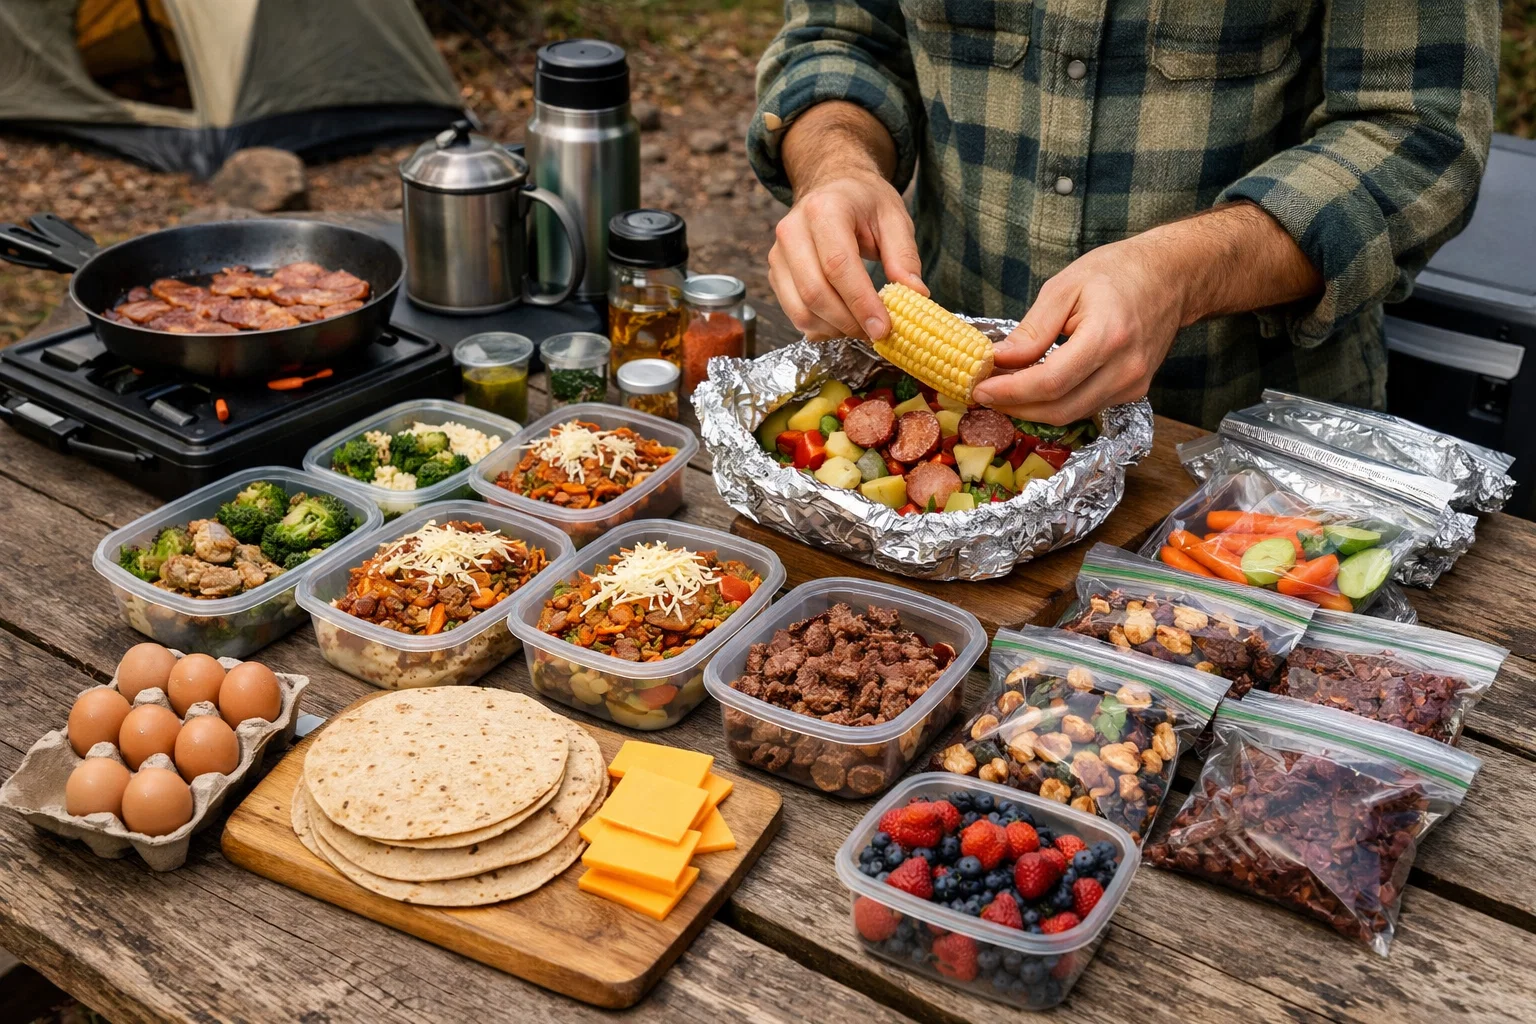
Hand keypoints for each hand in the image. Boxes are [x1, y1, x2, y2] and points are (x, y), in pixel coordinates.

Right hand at [768, 168, 925, 340]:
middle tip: (877, 333)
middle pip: (815, 292)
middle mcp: (792, 231)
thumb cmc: (864, 203)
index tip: (883, 328)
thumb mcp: (894, 217)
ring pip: (801, 310)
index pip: (838, 265)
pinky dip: (821, 327)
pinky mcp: (776, 274)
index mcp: (824, 210)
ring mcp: (779, 255)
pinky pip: (795, 314)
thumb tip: (915, 296)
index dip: (860, 302)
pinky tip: (844, 322)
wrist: (832, 188)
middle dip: (849, 322)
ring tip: (862, 327)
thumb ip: (904, 257)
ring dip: (835, 329)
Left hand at [969, 202, 1321, 423]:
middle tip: (983, 394)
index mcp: (1107, 336)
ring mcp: (1134, 385)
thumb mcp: (1065, 287)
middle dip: (1014, 406)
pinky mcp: (1134, 392)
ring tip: (1002, 391)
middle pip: (1059, 408)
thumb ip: (1032, 329)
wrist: (1171, 277)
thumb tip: (999, 360)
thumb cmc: (1116, 273)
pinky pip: (1085, 408)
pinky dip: (1054, 403)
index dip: (1010, 392)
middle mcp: (1125, 369)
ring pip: (1071, 414)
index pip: (1049, 382)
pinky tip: (1033, 389)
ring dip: (1031, 409)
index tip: (979, 389)